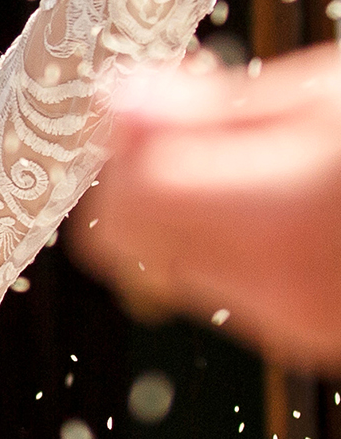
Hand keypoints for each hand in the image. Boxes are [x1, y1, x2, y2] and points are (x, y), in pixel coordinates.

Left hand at [72, 45, 340, 368]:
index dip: (120, 153)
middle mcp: (279, 298)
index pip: (124, 208)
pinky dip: (244, 244)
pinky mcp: (314, 341)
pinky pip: (237, 290)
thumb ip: (215, 112)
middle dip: (154, 179)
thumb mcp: (326, 98)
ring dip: (199, 210)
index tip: (145, 108)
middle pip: (141, 241)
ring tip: (273, 161)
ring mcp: (300, 330)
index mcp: (273, 225)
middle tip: (207, 125)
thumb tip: (118, 102)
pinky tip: (295, 203)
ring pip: (182, 267)